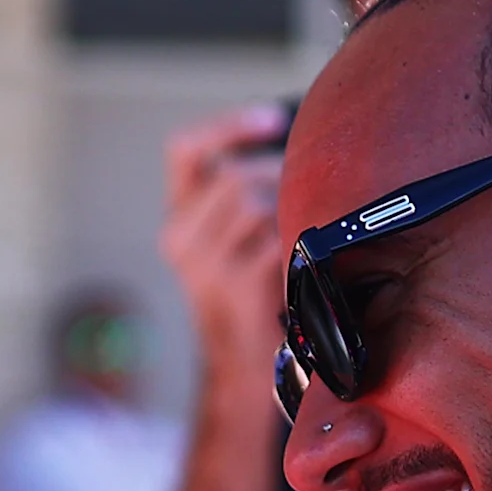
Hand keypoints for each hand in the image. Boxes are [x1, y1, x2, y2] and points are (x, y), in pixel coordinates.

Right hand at [159, 105, 291, 402]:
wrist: (242, 372)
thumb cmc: (253, 300)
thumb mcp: (233, 245)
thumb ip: (247, 202)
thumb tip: (300, 149)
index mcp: (178, 221)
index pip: (185, 150)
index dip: (227, 127)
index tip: (272, 118)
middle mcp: (180, 239)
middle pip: (238, 176)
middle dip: (283, 178)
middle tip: (313, 196)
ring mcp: (205, 264)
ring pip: (261, 205)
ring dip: (295, 213)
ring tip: (310, 236)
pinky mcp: (237, 286)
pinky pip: (280, 239)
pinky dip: (302, 244)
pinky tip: (311, 261)